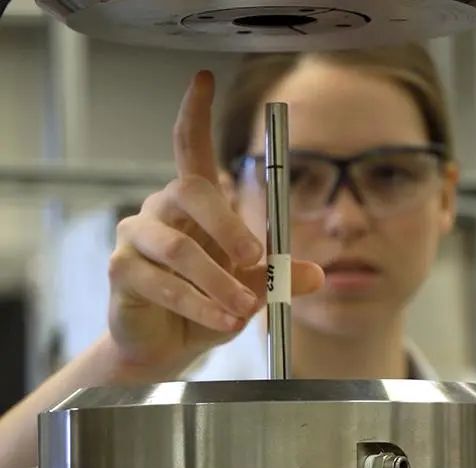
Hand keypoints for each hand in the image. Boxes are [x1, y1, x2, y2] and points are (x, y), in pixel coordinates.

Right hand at [107, 70, 323, 378]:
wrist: (169, 344)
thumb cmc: (208, 304)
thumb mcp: (250, 289)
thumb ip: (278, 277)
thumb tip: (316, 275)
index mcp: (194, 204)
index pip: (190, 147)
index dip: (196, 113)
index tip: (204, 78)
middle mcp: (161, 209)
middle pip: (191, 191)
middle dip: (228, 224)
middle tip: (255, 255)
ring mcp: (136, 237)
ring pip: (180, 248)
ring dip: (218, 280)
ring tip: (243, 307)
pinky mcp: (121, 270)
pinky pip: (163, 283)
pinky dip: (198, 304)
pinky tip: (222, 319)